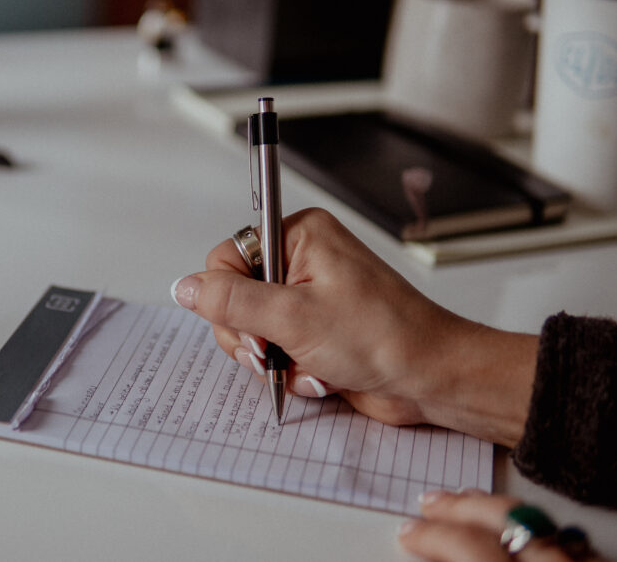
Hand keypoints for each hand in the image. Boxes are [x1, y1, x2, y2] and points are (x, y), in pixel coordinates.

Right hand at [171, 208, 537, 446]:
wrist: (431, 379)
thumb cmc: (384, 337)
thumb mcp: (293, 317)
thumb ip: (230, 301)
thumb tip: (185, 286)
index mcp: (299, 237)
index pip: (227, 258)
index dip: (229, 298)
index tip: (253, 327)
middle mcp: (301, 261)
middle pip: (233, 298)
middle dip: (252, 337)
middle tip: (274, 352)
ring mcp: (308, 298)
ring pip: (252, 331)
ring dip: (274, 359)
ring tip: (306, 366)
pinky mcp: (315, 331)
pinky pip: (277, 351)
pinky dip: (293, 370)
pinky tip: (321, 375)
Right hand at [398, 490, 599, 560]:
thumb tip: (430, 558)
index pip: (464, 545)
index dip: (430, 535)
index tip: (408, 532)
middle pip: (499, 517)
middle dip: (456, 507)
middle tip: (427, 503)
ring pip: (534, 517)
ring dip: (491, 506)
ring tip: (464, 500)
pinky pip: (562, 532)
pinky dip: (531, 521)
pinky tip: (517, 518)